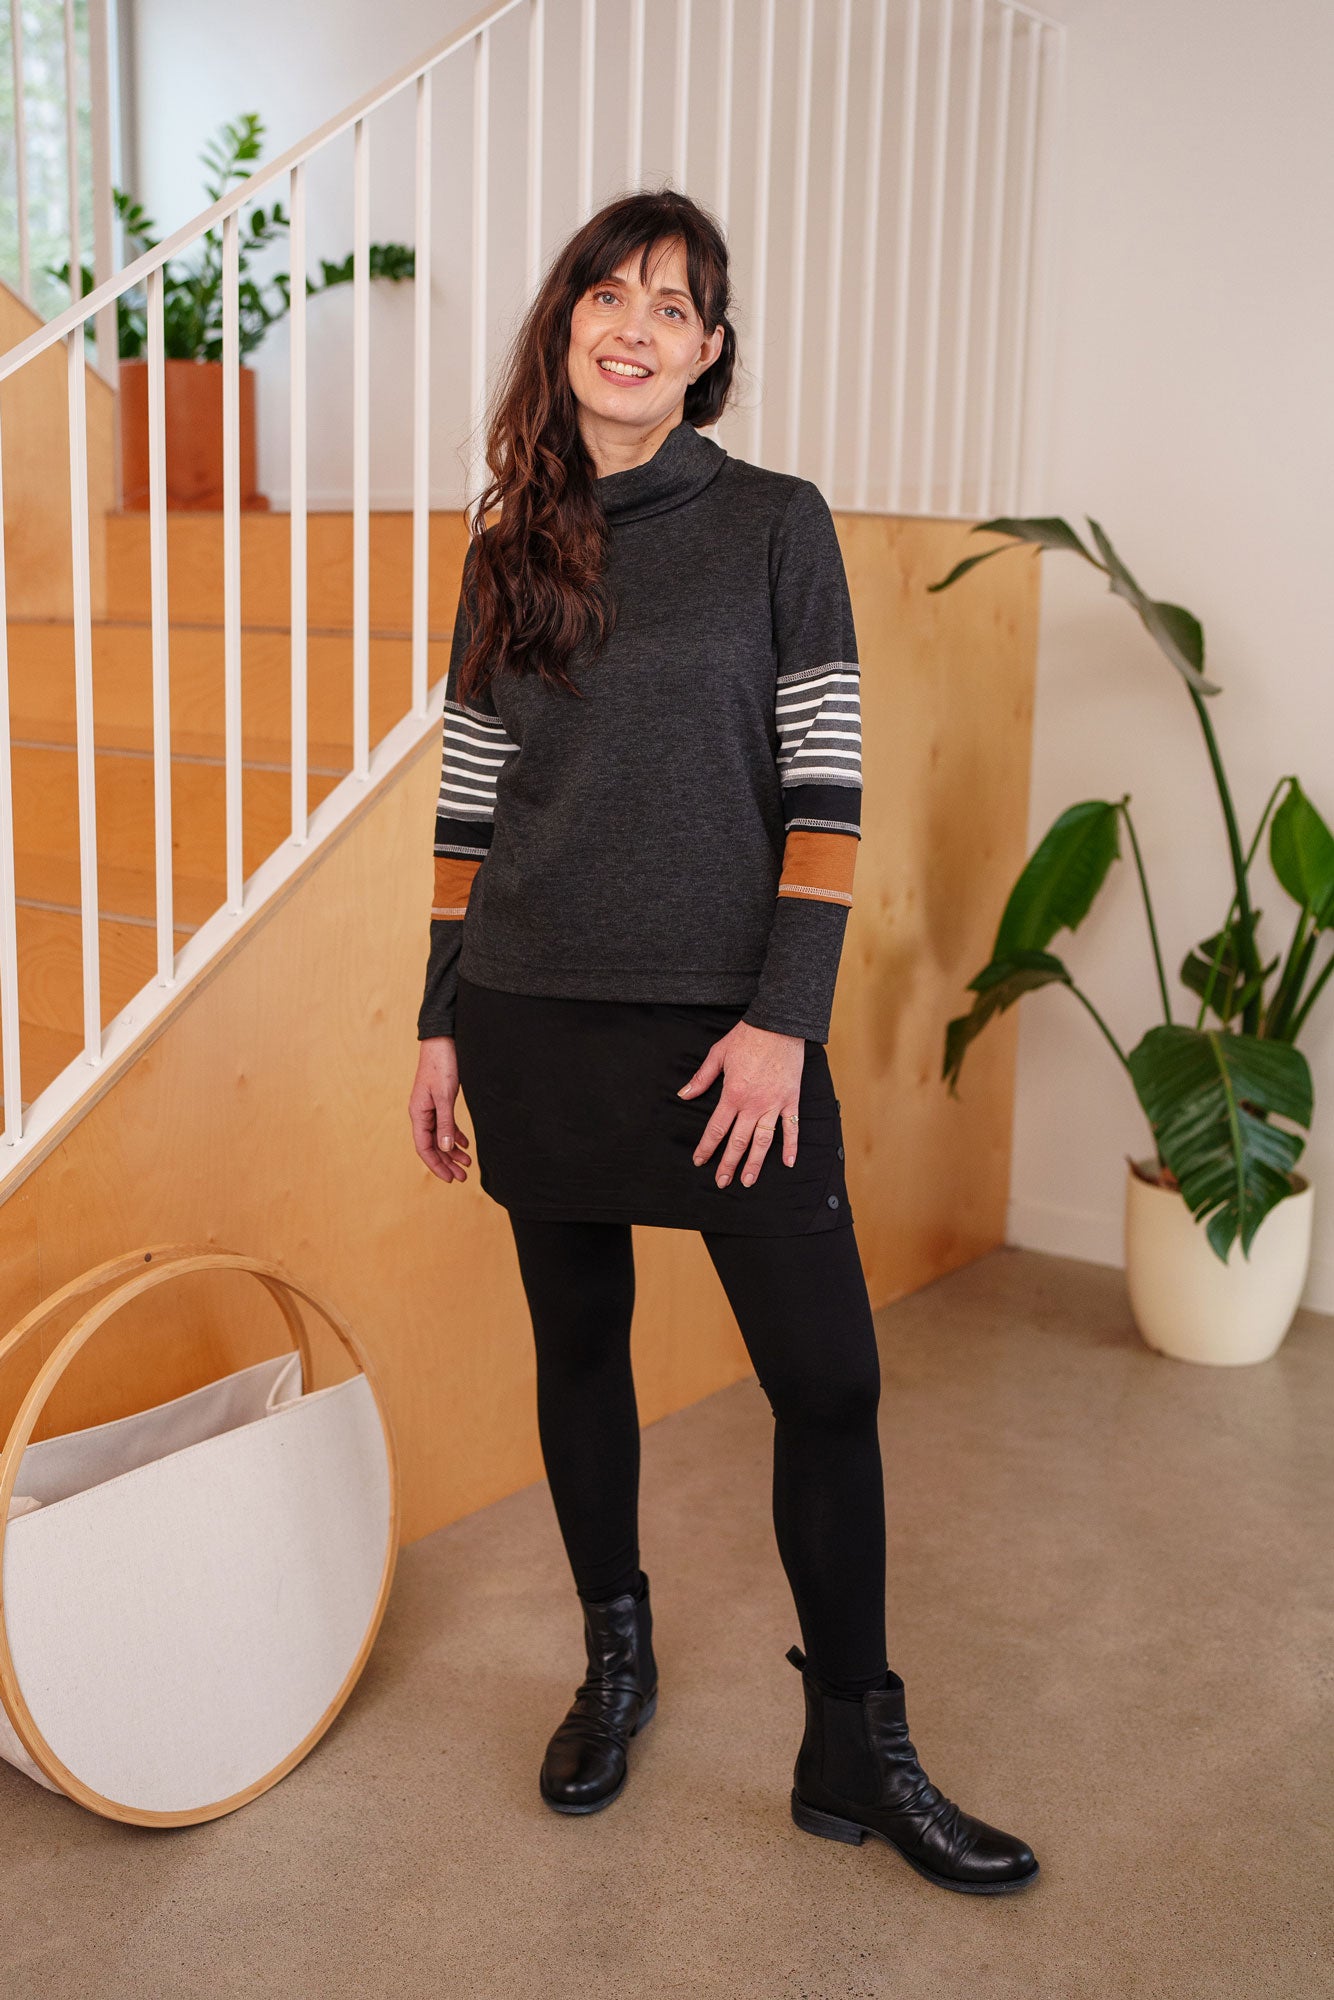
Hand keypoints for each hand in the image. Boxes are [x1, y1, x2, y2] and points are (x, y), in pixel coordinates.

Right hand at [410, 1037, 472, 1182]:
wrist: (442, 1040)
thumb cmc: (441, 1065)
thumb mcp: (445, 1096)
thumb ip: (445, 1123)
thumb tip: (445, 1149)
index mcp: (418, 1113)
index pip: (424, 1147)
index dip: (436, 1165)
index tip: (450, 1179)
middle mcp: (422, 1113)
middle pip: (432, 1145)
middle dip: (447, 1163)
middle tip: (462, 1177)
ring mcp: (431, 1107)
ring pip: (440, 1136)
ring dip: (452, 1151)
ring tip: (468, 1164)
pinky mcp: (440, 1100)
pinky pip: (446, 1124)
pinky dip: (455, 1135)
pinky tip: (465, 1144)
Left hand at [677, 1019, 804, 1188]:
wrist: (779, 1024)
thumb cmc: (747, 1037)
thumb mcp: (718, 1054)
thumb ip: (701, 1078)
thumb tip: (684, 1095)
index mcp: (733, 1094)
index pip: (716, 1128)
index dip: (706, 1147)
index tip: (699, 1161)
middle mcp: (753, 1104)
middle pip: (738, 1141)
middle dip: (728, 1163)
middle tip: (722, 1182)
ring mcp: (774, 1103)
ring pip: (764, 1140)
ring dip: (755, 1163)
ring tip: (748, 1181)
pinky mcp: (791, 1099)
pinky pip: (792, 1127)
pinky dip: (791, 1146)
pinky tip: (789, 1163)